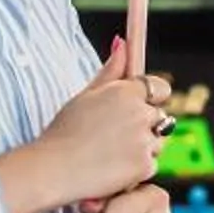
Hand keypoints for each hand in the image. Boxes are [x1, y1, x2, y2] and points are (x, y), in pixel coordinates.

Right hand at [1, 40, 172, 212]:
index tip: (140, 105)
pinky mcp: (145, 166)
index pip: (160, 88)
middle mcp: (140, 114)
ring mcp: (145, 142)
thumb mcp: (85, 95)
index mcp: (126, 92)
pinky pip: (151, 164)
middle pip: (159, 115)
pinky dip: (137, 167)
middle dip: (145, 122)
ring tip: (110, 151)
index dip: (152, 96)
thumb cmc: (64, 131)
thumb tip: (122, 43)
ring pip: (158, 141)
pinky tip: (112, 167)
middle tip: (115, 134)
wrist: (52, 169)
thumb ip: (110, 70)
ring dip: (143, 145)